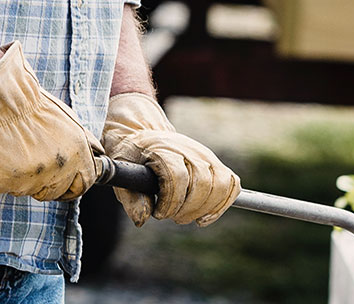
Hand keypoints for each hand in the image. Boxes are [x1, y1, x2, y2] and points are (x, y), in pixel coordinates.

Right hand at [0, 44, 102, 200]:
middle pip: (55, 192)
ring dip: (20, 177)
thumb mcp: (69, 120)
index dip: (72, 184)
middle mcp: (58, 170)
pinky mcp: (5, 181)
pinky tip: (0, 154)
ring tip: (14, 151)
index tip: (64, 182)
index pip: (83, 184)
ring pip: (26, 190)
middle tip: (31, 160)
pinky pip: (3, 186)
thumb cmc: (33, 105)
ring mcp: (31, 179)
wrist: (3, 100)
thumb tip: (97, 153)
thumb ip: (84, 141)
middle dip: (45, 182)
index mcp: (77, 155)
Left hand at [101, 92, 239, 225]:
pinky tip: (206, 216)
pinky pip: (231, 183)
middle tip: (173, 217)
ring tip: (187, 216)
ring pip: (221, 184)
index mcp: (164, 149)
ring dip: (206, 209)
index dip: (170, 202)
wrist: (143, 134)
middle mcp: (189, 149)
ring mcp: (205, 155)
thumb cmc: (131, 155)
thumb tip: (143, 219)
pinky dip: (223, 203)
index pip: (178, 177)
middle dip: (188, 209)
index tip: (159, 213)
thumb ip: (130, 198)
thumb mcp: (122, 172)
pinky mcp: (214, 162)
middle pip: (202, 183)